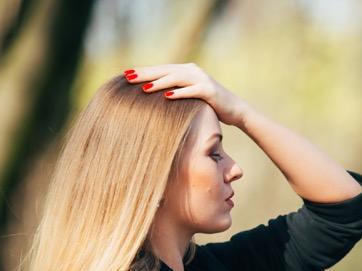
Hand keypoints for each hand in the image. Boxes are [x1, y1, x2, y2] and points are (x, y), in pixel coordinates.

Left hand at [124, 62, 251, 126]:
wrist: (236, 110)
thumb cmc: (211, 105)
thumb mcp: (191, 95)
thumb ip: (176, 90)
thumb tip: (154, 94)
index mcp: (187, 70)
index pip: (161, 69)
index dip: (144, 71)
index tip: (126, 74)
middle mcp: (193, 71)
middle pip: (165, 71)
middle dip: (146, 74)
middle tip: (128, 77)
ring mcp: (202, 79)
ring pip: (176, 78)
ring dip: (159, 83)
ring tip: (143, 88)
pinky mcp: (209, 91)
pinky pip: (192, 90)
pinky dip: (179, 93)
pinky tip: (167, 96)